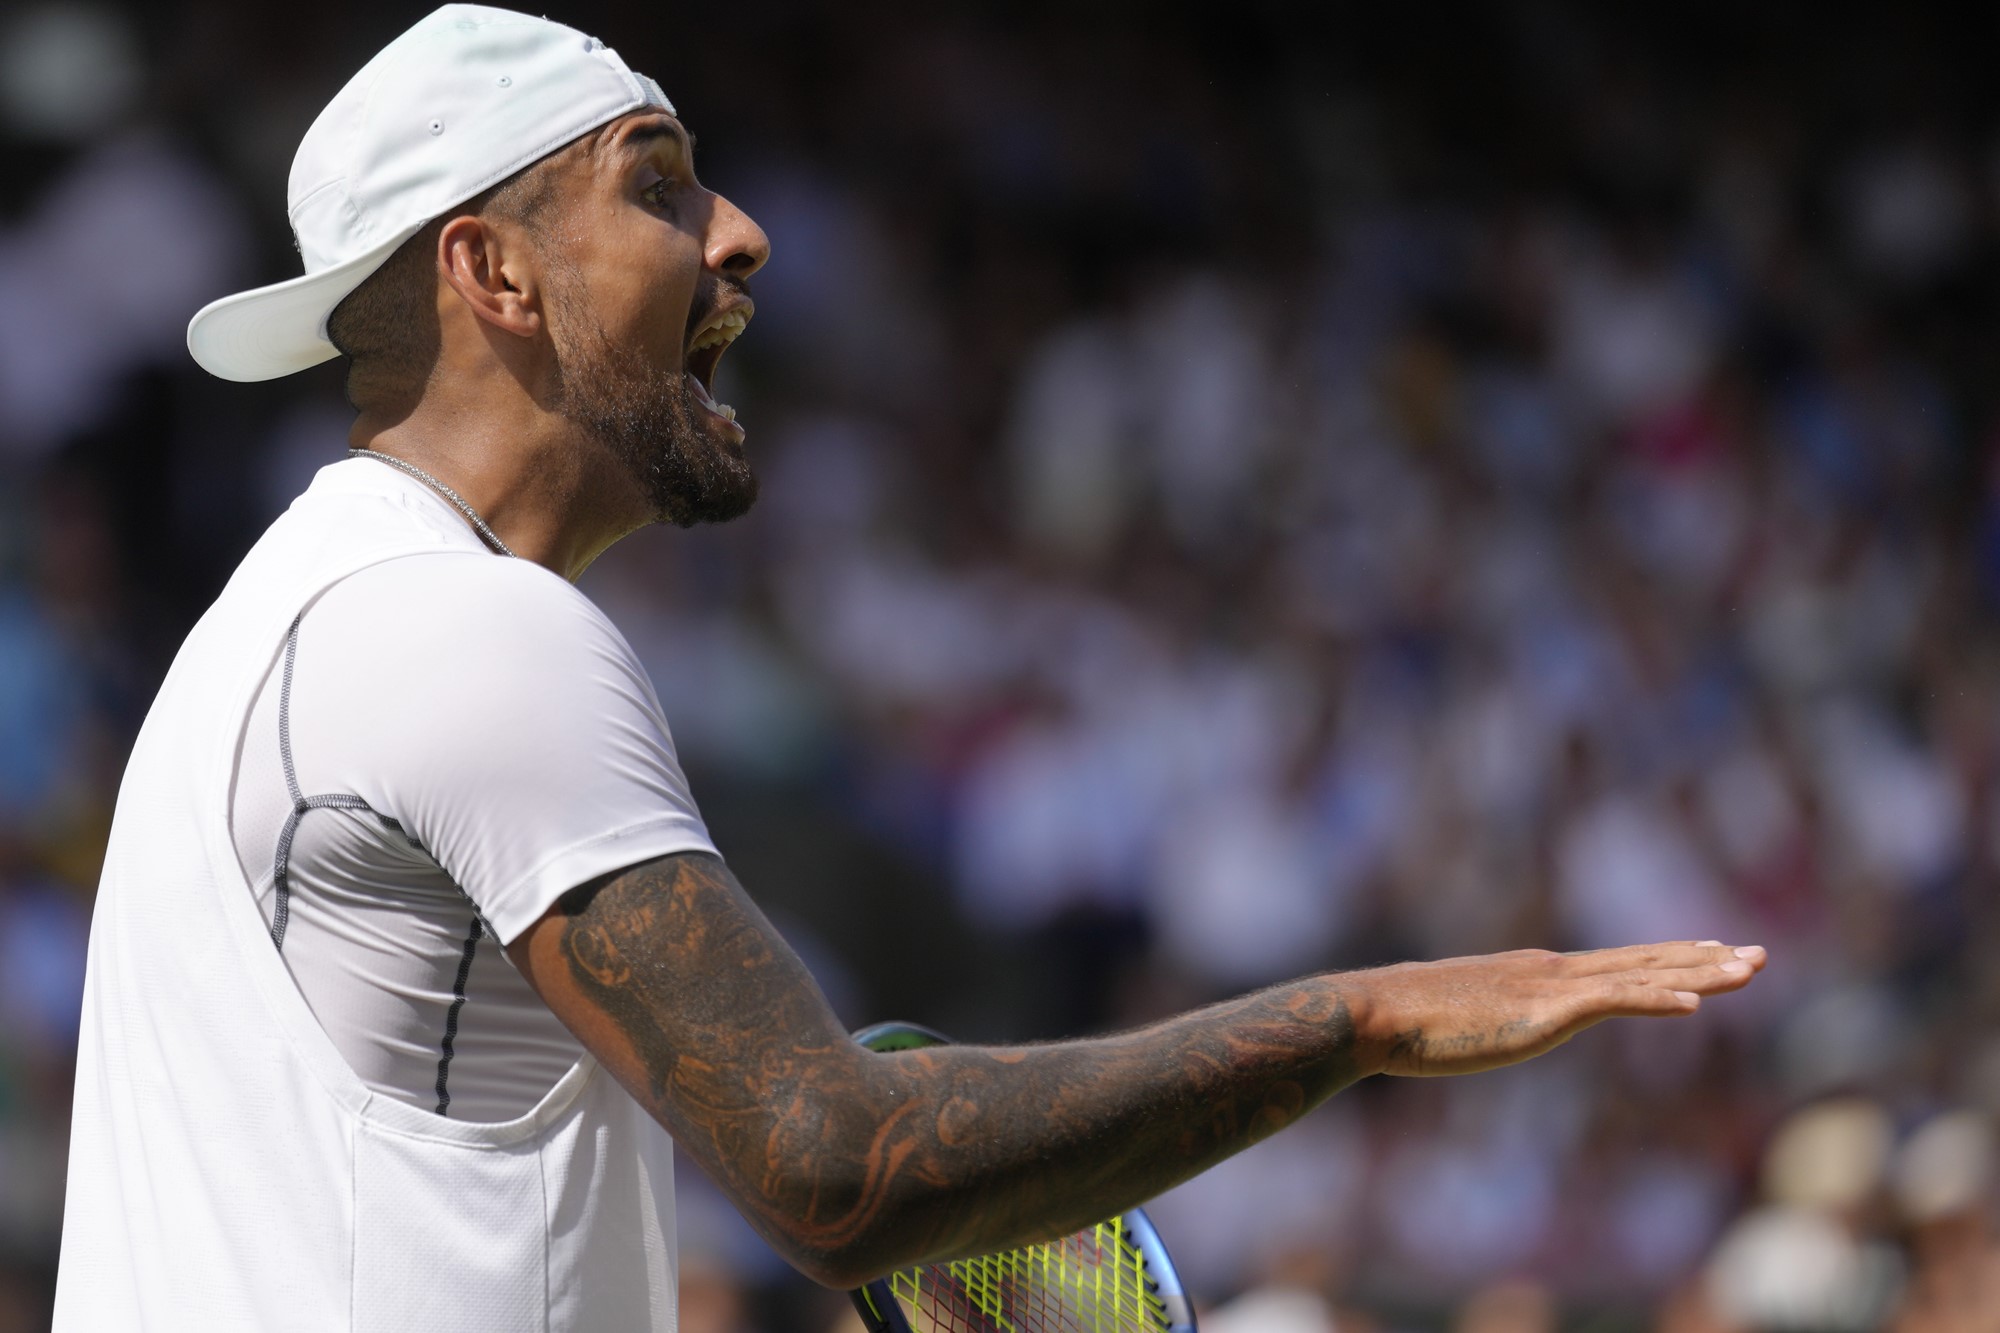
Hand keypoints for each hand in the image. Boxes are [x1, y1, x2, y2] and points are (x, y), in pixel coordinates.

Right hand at [1350, 940, 1766, 1077]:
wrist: (1376, 1012)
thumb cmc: (1406, 1022)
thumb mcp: (1462, 1023)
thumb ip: (1487, 1022)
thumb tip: (1484, 1032)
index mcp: (1537, 975)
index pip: (1620, 965)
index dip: (1672, 960)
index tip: (1714, 955)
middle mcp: (1552, 971)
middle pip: (1645, 961)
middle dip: (1706, 959)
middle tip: (1759, 954)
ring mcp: (1550, 988)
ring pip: (1643, 975)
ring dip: (1701, 973)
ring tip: (1750, 970)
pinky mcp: (1544, 1011)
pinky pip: (1614, 1002)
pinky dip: (1658, 999)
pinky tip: (1697, 1004)